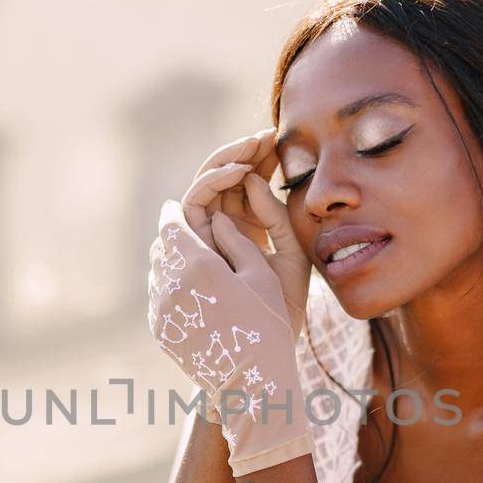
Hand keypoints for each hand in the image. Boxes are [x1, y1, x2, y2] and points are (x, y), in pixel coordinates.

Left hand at [147, 198, 312, 477]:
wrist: (251, 383)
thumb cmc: (267, 325)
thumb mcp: (263, 276)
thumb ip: (236, 240)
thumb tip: (216, 218)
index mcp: (198, 264)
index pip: (171, 222)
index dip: (175, 210)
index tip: (180, 205)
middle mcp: (171, 285)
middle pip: (161, 245)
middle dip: (174, 236)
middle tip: (191, 233)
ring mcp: (161, 310)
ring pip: (156, 271)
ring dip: (171, 262)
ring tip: (194, 265)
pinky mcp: (160, 330)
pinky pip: (158, 297)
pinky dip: (170, 288)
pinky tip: (193, 296)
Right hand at [183, 129, 311, 341]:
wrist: (267, 349)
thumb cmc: (283, 309)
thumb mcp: (291, 254)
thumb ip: (275, 217)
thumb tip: (250, 180)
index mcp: (246, 231)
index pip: (246, 185)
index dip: (260, 159)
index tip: (280, 138)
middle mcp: (221, 231)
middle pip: (224, 181)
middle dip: (242, 153)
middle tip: (266, 132)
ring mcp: (204, 237)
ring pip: (205, 187)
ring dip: (226, 160)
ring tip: (252, 145)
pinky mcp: (190, 245)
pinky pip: (193, 204)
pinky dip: (212, 182)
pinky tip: (240, 171)